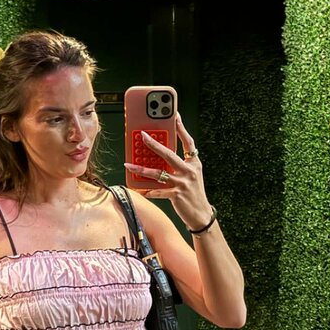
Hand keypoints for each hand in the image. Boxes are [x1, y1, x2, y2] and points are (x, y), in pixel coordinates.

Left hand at [124, 113, 212, 230]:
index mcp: (194, 163)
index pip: (188, 142)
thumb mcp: (191, 175)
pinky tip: (139, 189)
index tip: (174, 115)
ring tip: (129, 166)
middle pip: (169, 154)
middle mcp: (189, 171)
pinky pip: (158, 191)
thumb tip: (161, 155)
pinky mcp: (177, 195)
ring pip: (158, 173)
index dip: (181, 128)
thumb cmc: (194, 193)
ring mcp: (183, 183)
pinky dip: (148, 191)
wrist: (201, 214)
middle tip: (142, 135)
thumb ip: (179, 165)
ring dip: (142, 170)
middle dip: (154, 144)